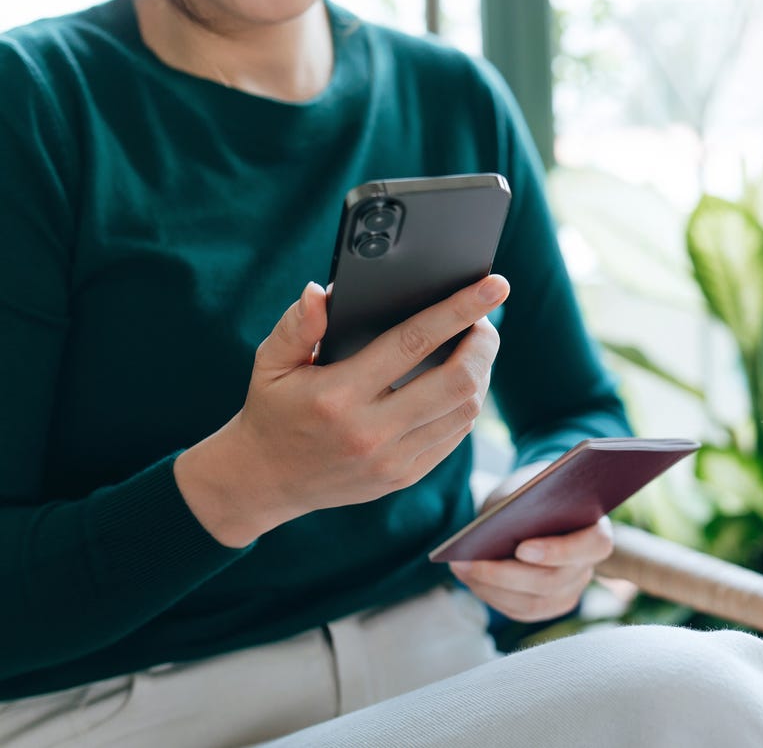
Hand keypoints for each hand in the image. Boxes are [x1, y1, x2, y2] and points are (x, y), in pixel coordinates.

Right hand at [175, 274, 509, 547]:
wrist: (264, 481)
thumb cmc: (272, 410)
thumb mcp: (270, 363)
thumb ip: (296, 326)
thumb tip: (319, 292)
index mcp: (339, 395)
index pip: (414, 342)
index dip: (460, 310)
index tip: (493, 286)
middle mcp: (370, 431)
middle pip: (458, 381)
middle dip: (484, 344)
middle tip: (485, 320)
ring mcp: (391, 459)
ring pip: (465, 411)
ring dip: (482, 373)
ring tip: (476, 347)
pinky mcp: (403, 476)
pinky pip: (455, 436)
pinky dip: (467, 404)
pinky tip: (462, 382)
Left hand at [451, 463, 613, 621]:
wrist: (539, 504)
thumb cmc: (535, 491)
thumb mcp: (531, 487)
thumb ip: (524, 504)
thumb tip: (496, 529)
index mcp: (598, 531)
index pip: (591, 547)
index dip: (558, 551)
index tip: (522, 548)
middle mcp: (587, 568)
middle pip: (551, 582)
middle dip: (505, 575)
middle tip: (468, 562)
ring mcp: (570, 591)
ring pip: (532, 603)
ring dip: (490, 588)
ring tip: (460, 567)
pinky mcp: (548, 605)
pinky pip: (519, 610)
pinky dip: (491, 595)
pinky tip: (467, 576)